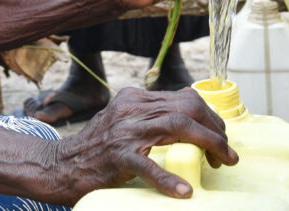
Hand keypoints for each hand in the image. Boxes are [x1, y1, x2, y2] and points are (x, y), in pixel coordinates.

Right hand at [50, 88, 237, 203]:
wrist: (62, 165)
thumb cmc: (98, 148)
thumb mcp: (124, 120)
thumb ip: (150, 116)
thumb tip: (189, 121)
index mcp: (135, 97)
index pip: (185, 97)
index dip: (210, 117)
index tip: (220, 137)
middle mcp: (132, 108)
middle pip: (187, 107)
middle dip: (215, 129)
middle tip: (226, 154)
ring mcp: (124, 131)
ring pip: (177, 126)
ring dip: (208, 144)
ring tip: (222, 163)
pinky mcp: (117, 156)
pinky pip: (147, 165)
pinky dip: (168, 178)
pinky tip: (183, 191)